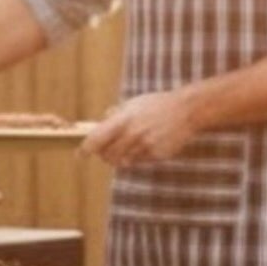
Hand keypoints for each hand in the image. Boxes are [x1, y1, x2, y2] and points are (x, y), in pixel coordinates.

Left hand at [85, 88, 205, 167]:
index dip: (85, 149)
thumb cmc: (158, 104)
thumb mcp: (134, 103)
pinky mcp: (156, 155)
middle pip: (108, 155)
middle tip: (105, 151)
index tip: (80, 154)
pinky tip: (144, 146)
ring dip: (120, 157)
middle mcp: (132, 135)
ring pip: (123, 161)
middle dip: (104, 154)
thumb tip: (101, 122)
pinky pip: (139, 161)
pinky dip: (136, 157)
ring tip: (126, 147)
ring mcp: (144, 147)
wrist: (186, 111)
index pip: (97, 139)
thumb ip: (116, 114)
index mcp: (123, 120)